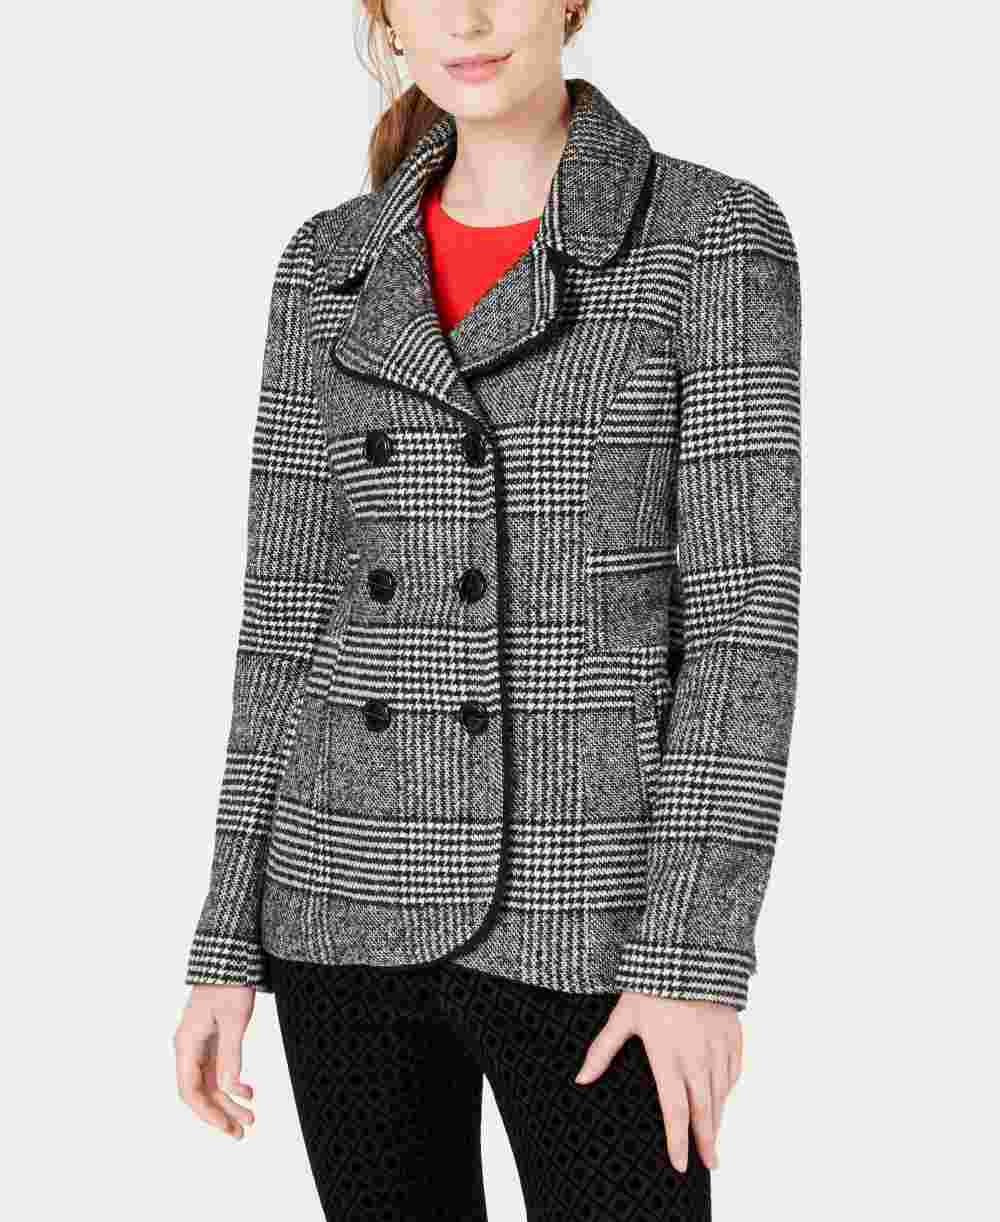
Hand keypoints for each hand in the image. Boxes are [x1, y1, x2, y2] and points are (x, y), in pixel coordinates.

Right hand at [174, 985, 256, 1138]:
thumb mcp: (233, 1019)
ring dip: (229, 1102)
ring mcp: (200, 1045)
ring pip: (211, 1083)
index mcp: (186, 1043)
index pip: (189, 1090)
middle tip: (242, 1132)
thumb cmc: (229, 984)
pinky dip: (233, 1084)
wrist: (230, 959)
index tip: (226, 1127)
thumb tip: (228, 1089)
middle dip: (220, 1113)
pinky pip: (218, 1071)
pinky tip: (249, 1091)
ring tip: (251, 1118)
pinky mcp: (212, 1041)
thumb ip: (230, 1054)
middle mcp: (189, 1047)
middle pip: (200, 1091)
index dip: (206, 1113)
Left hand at [574, 991, 741, 1172]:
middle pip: (704, 1111)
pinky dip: (727, 1089)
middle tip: (709, 1165)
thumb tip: (580, 1080)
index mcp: (668, 1057)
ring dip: (718, 1119)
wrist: (689, 952)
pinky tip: (722, 1097)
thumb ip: (602, 1051)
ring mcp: (718, 1047)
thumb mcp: (622, 1016)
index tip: (680, 1165)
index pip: (675, 1111)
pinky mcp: (733, 1034)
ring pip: (721, 1094)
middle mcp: (697, 1057)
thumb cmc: (650, 984)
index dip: (678, 1141)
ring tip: (713, 1139)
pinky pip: (733, 1071)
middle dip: (706, 1142)